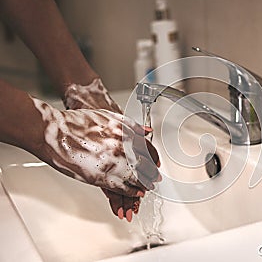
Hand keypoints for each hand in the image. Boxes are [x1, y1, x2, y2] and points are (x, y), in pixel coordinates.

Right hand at [63, 78, 151, 221]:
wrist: (55, 132)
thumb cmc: (78, 123)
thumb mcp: (109, 117)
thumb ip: (131, 126)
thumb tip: (147, 131)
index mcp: (126, 134)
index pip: (149, 149)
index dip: (155, 158)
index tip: (156, 163)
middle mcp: (123, 149)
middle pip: (146, 166)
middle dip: (152, 174)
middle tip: (155, 178)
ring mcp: (113, 164)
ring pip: (137, 179)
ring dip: (144, 185)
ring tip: (147, 187)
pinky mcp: (101, 177)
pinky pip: (123, 188)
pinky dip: (132, 192)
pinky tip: (136, 193)